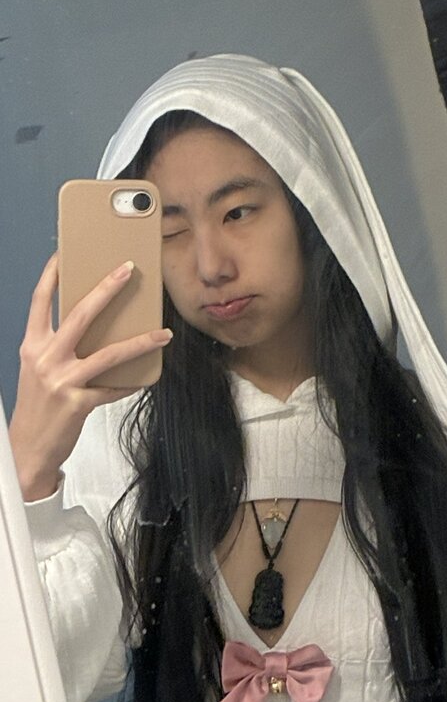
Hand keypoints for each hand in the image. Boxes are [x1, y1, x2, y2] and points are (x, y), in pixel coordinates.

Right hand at [9, 253, 171, 500]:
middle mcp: (45, 358)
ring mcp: (62, 381)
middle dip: (107, 289)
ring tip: (163, 334)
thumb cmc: (38, 406)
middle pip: (80, 315)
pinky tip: (148, 378)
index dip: (52, 275)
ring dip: (141, 342)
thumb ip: (59, 347)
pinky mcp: (78, 403)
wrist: (28, 448)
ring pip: (108, 353)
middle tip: (128, 270)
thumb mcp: (40, 369)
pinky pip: (114, 388)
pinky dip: (132, 383)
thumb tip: (96, 327)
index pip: (40, 301)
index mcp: (32, 346)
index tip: (65, 253)